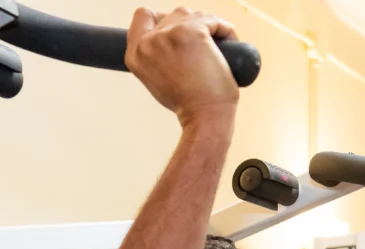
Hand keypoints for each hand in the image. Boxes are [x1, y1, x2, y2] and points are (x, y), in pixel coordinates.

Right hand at [125, 8, 239, 128]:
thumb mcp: (156, 78)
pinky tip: (228, 45)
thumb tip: (169, 34)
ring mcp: (170, 35)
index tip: (178, 32)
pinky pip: (214, 21)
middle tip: (202, 50)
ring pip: (194, 15)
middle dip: (191, 27)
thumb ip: (156, 54)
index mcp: (136, 54)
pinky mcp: (194, 32)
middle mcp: (149, 42)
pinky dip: (225, 31)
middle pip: (173, 14)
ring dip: (208, 27)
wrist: (203, 118)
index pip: (143, 16)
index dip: (163, 21)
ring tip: (214, 52)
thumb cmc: (187, 104)